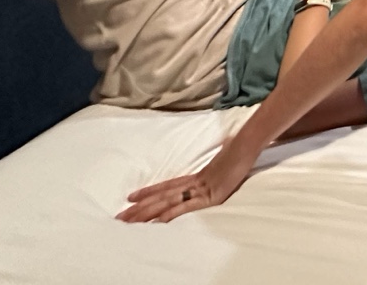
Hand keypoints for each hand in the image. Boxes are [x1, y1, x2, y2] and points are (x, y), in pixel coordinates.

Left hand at [117, 142, 253, 222]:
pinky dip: (172, 213)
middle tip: (119, 217)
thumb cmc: (238, 150)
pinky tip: (159, 220)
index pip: (166, 186)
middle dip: (139, 208)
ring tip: (130, 220)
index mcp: (196, 176)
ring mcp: (201, 189)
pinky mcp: (210, 196)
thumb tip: (220, 154)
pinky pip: (186, 206)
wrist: (247, 144)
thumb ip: (218, 163)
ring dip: (147, 212)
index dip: (148, 192)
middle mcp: (194, 183)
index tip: (130, 198)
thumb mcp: (224, 161)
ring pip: (167, 201)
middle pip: (161, 196)